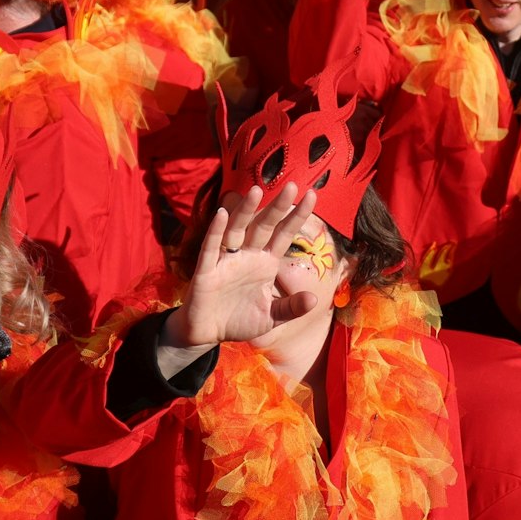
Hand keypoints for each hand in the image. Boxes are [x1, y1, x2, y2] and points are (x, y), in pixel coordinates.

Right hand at [163, 184, 321, 352]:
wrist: (208, 334)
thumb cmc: (239, 320)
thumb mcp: (271, 317)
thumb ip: (291, 308)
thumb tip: (314, 298)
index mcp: (265, 263)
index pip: (284, 235)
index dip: (296, 216)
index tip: (312, 195)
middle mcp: (247, 256)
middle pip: (264, 226)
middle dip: (277, 207)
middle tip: (292, 185)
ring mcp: (226, 260)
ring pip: (237, 230)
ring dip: (246, 211)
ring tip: (257, 191)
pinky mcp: (206, 270)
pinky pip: (211, 247)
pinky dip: (216, 231)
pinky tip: (223, 214)